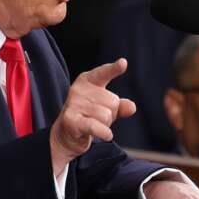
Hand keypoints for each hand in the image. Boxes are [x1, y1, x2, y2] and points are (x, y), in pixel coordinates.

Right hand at [49, 58, 135, 174]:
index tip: (123, 63)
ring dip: (105, 125)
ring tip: (93, 124)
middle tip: (96, 118)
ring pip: (106, 116)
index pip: (103, 73)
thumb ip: (120, 106)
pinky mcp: (70, 119)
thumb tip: (131, 107)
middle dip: (111, 114)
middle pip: (113, 102)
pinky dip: (105, 133)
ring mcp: (73, 104)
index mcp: (88, 81)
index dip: (114, 69)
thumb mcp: (107, 108)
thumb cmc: (90, 116)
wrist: (67, 135)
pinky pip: (97, 127)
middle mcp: (78, 89)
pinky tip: (105, 135)